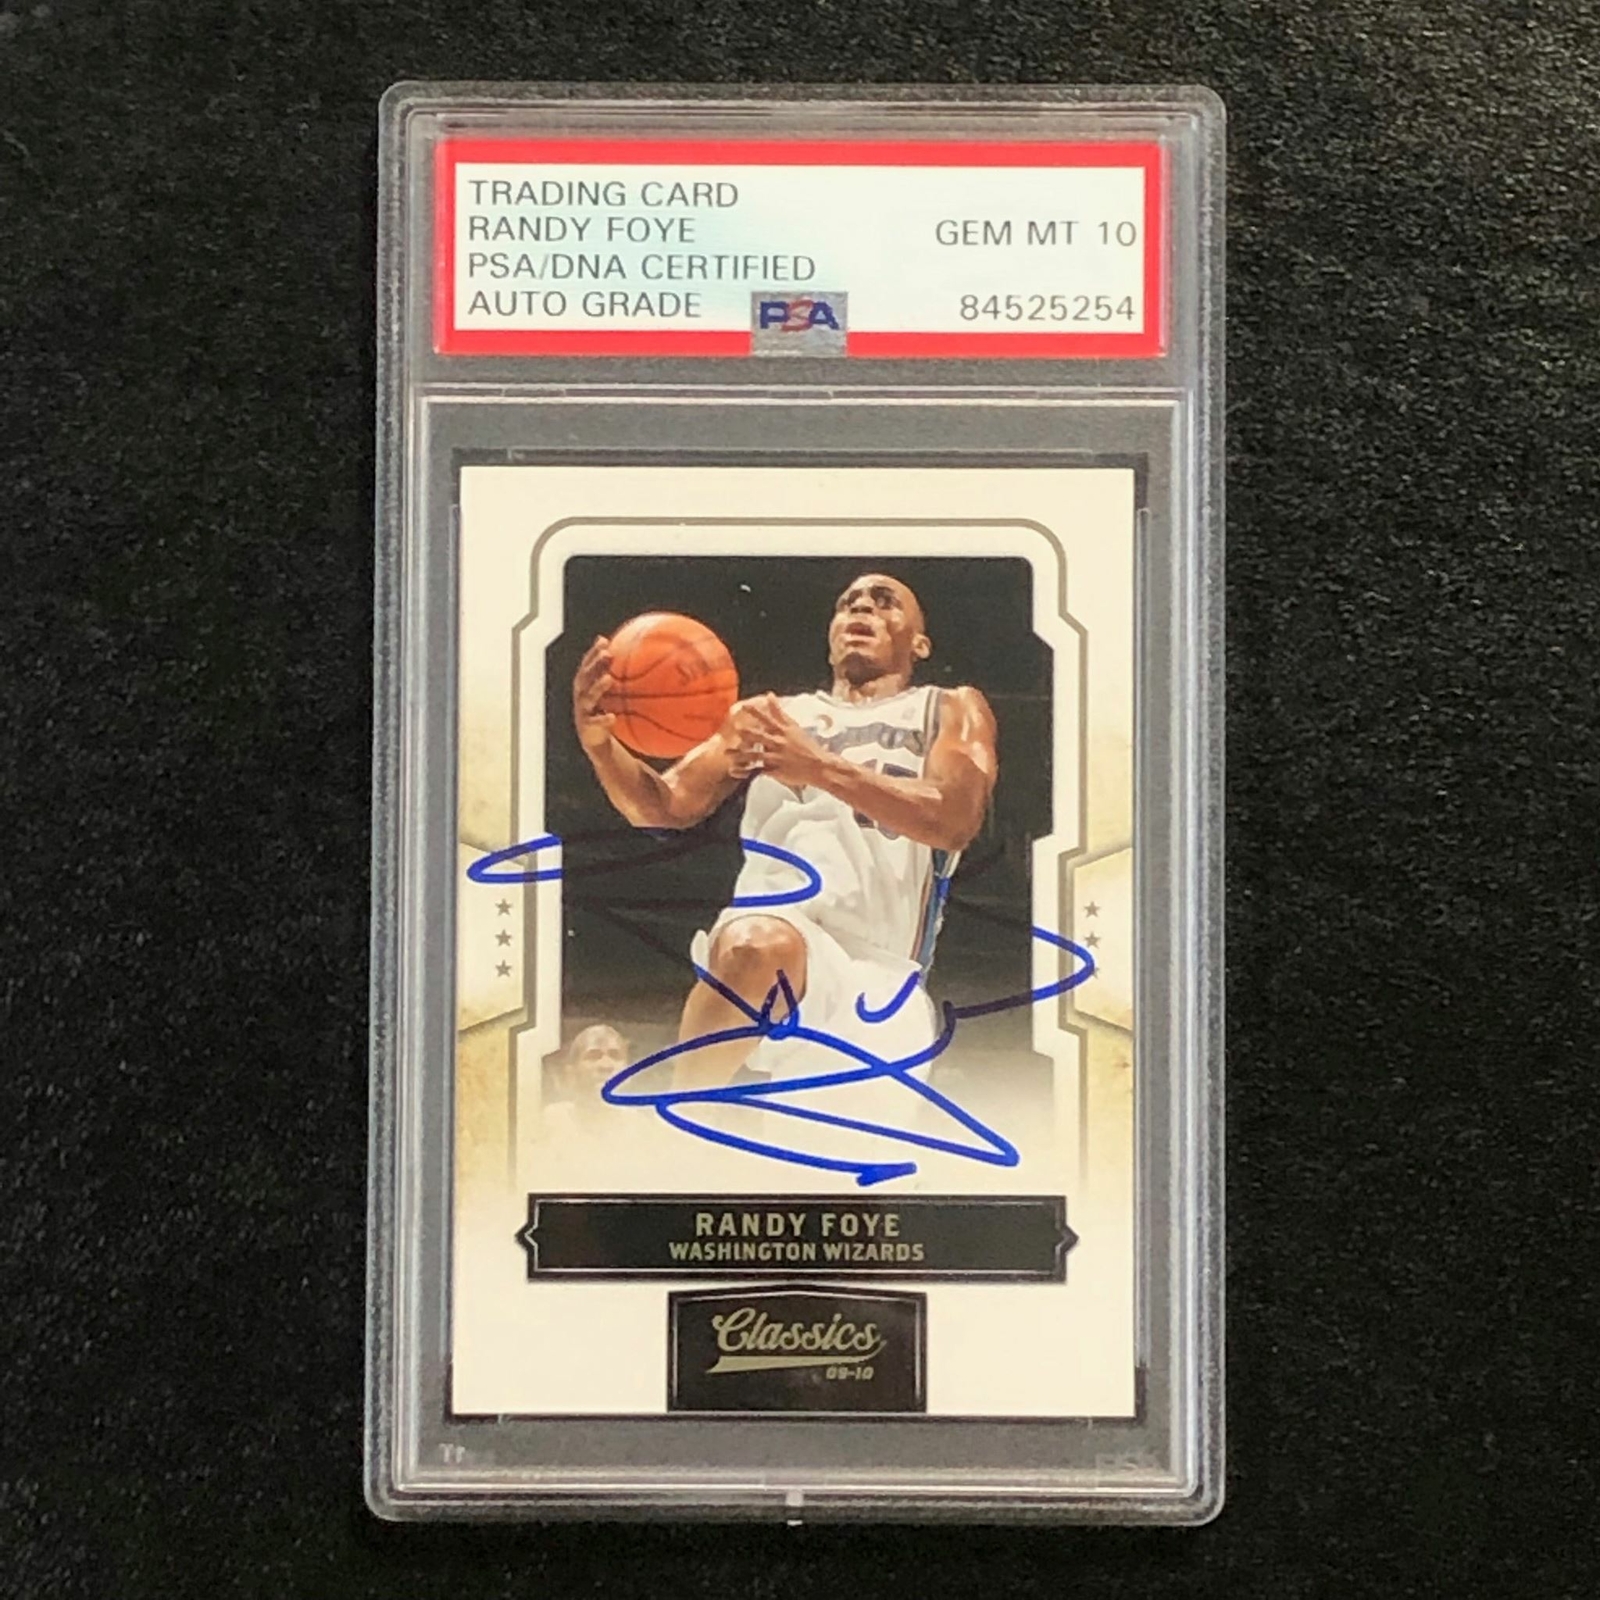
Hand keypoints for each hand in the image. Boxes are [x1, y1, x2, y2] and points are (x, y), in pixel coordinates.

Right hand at [573, 636, 616, 751]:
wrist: (596, 740)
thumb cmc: (606, 710)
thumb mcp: (612, 694)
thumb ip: (620, 678)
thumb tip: (641, 659)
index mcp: (586, 685)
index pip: (587, 665)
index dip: (593, 653)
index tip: (604, 641)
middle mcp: (581, 695)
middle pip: (585, 676)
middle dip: (595, 664)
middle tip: (607, 655)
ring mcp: (583, 711)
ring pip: (588, 697)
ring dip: (598, 687)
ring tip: (609, 679)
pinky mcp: (587, 727)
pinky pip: (595, 722)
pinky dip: (603, 719)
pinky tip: (613, 717)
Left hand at [725, 694, 823, 786]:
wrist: (819, 766)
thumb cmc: (807, 745)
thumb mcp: (793, 726)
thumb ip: (779, 712)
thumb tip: (769, 695)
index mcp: (783, 731)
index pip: (768, 718)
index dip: (755, 712)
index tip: (744, 706)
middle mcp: (779, 742)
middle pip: (760, 736)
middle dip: (747, 732)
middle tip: (735, 729)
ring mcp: (776, 757)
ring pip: (755, 755)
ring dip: (740, 754)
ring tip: (727, 753)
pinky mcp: (775, 770)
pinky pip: (758, 771)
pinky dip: (746, 771)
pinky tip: (736, 772)